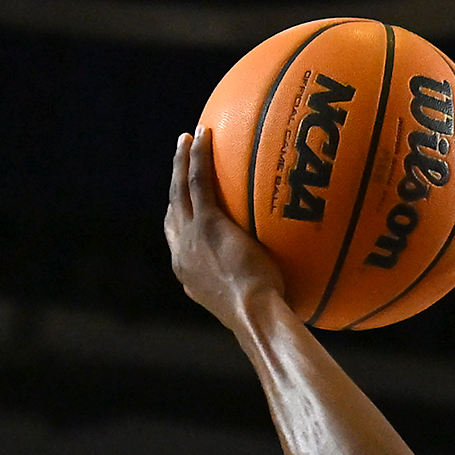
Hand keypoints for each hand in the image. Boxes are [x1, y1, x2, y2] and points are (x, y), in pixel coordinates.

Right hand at [166, 126, 296, 328]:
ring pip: (180, 189)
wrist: (255, 315)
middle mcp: (182, 253)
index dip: (178, 216)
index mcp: (188, 273)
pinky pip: (198, 181)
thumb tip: (280, 285)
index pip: (177, 238)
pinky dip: (197, 156)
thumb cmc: (264, 319)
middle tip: (179, 159)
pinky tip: (203, 135)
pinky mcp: (207, 223)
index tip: (184, 202)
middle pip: (174, 209)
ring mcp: (191, 236)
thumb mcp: (252, 304)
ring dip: (181, 161)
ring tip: (186, 138)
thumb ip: (256, 287)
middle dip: (174, 183)